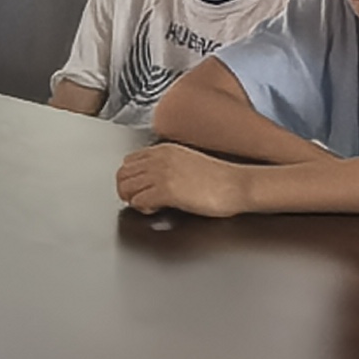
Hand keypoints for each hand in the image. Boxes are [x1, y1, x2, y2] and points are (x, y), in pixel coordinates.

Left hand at [115, 142, 248, 218]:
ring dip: (132, 199)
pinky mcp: (166, 191)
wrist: (236, 184)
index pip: (129, 161)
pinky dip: (142, 209)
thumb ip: (169, 164)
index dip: (131, 178)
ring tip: (147, 205)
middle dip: (127, 190)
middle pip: (122, 174)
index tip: (140, 188)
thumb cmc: (220, 177)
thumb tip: (155, 177)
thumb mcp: (188, 161)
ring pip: (126, 187)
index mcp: (164, 149)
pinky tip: (156, 209)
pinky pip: (138, 201)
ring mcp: (162, 174)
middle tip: (138, 200)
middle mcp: (159, 159)